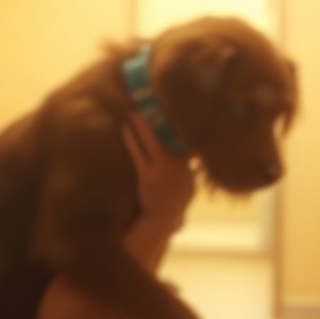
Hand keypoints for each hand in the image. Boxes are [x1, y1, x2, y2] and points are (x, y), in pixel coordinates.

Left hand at [122, 109, 195, 231]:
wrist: (162, 219)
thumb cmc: (174, 203)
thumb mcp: (189, 186)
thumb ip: (191, 171)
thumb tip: (195, 160)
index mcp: (187, 165)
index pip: (182, 138)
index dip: (175, 122)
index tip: (170, 106)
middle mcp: (176, 164)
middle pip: (167, 135)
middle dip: (159, 117)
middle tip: (151, 99)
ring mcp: (161, 170)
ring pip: (151, 141)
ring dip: (142, 124)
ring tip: (134, 110)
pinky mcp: (146, 176)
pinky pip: (137, 153)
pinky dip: (130, 140)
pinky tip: (124, 128)